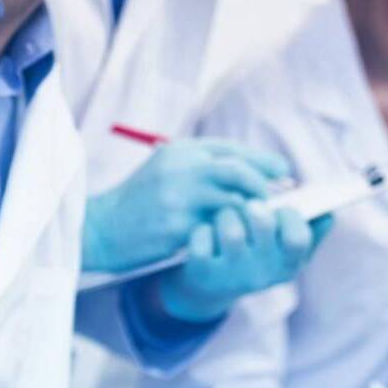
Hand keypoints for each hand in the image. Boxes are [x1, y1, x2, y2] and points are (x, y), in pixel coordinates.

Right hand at [82, 139, 288, 272]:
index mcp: (181, 151)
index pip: (232, 150)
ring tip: (265, 220)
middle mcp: (182, 169)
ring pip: (232, 202)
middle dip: (264, 184)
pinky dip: (232, 232)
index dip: (262, 160)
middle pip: (238, 170)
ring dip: (253, 212)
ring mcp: (179, 198)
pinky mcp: (177, 227)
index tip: (283, 172)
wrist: (104, 228)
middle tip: (281, 198)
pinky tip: (241, 238)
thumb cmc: (142, 198)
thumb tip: (251, 170)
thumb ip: (203, 165)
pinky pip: (217, 229)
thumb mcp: (168, 168)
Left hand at [157, 202, 332, 321]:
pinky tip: (206, 233)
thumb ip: (309, 228)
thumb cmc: (257, 252)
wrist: (214, 285)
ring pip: (231, 230)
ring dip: (227, 215)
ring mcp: (232, 276)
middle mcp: (263, 274)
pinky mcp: (203, 273)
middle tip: (251, 205)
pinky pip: (202, 239)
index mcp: (288, 264)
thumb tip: (328, 213)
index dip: (290, 216)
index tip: (282, 207)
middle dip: (255, 206)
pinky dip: (202, 230)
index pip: (298, 239)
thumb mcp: (284, 246)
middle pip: (263, 225)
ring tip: (226, 218)